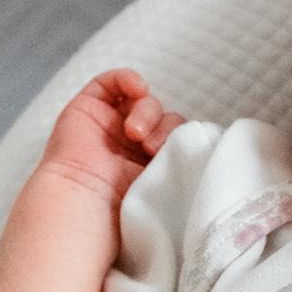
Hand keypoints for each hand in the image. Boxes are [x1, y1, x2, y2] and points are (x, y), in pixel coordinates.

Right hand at [37, 69, 182, 206]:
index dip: (183, 138)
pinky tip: (138, 88)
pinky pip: (111, 82)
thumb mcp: (161, 192)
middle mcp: (129, 146)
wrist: (83, 206)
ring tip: (136, 134)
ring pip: (143, 101)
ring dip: (147, 112)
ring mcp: (108, 126)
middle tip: (154, 149)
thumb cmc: (118, 212)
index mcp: (148, 167)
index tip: (183, 153)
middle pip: (164, 119)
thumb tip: (208, 161)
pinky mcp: (87, 108)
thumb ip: (181, 171)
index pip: (177, 138)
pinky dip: (128, 79)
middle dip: (165, 129)